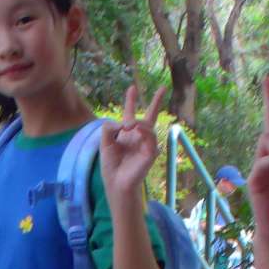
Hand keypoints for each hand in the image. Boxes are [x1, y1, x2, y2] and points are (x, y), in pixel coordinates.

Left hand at [99, 82, 168, 198]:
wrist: (116, 181)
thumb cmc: (111, 164)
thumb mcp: (105, 142)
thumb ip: (110, 128)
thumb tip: (126, 122)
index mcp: (126, 134)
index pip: (130, 113)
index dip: (131, 101)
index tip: (132, 88)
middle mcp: (138, 137)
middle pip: (150, 116)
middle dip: (156, 102)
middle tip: (163, 87)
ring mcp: (146, 144)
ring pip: (147, 125)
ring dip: (138, 122)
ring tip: (130, 125)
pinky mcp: (151, 152)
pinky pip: (150, 137)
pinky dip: (144, 131)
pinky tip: (137, 129)